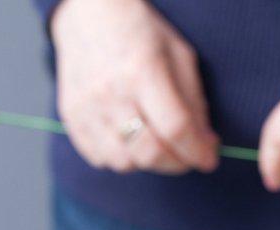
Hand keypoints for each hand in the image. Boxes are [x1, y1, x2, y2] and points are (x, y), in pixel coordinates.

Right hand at [50, 0, 218, 173]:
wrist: (88, 13)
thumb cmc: (140, 32)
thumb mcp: (178, 55)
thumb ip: (194, 102)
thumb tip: (205, 146)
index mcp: (143, 70)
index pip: (175, 128)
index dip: (197, 151)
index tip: (208, 160)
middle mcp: (111, 92)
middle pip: (149, 153)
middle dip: (176, 164)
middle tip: (186, 157)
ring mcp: (86, 108)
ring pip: (124, 163)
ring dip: (147, 162)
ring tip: (155, 143)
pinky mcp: (71, 117)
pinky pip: (99, 159)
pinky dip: (120, 158)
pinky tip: (129, 139)